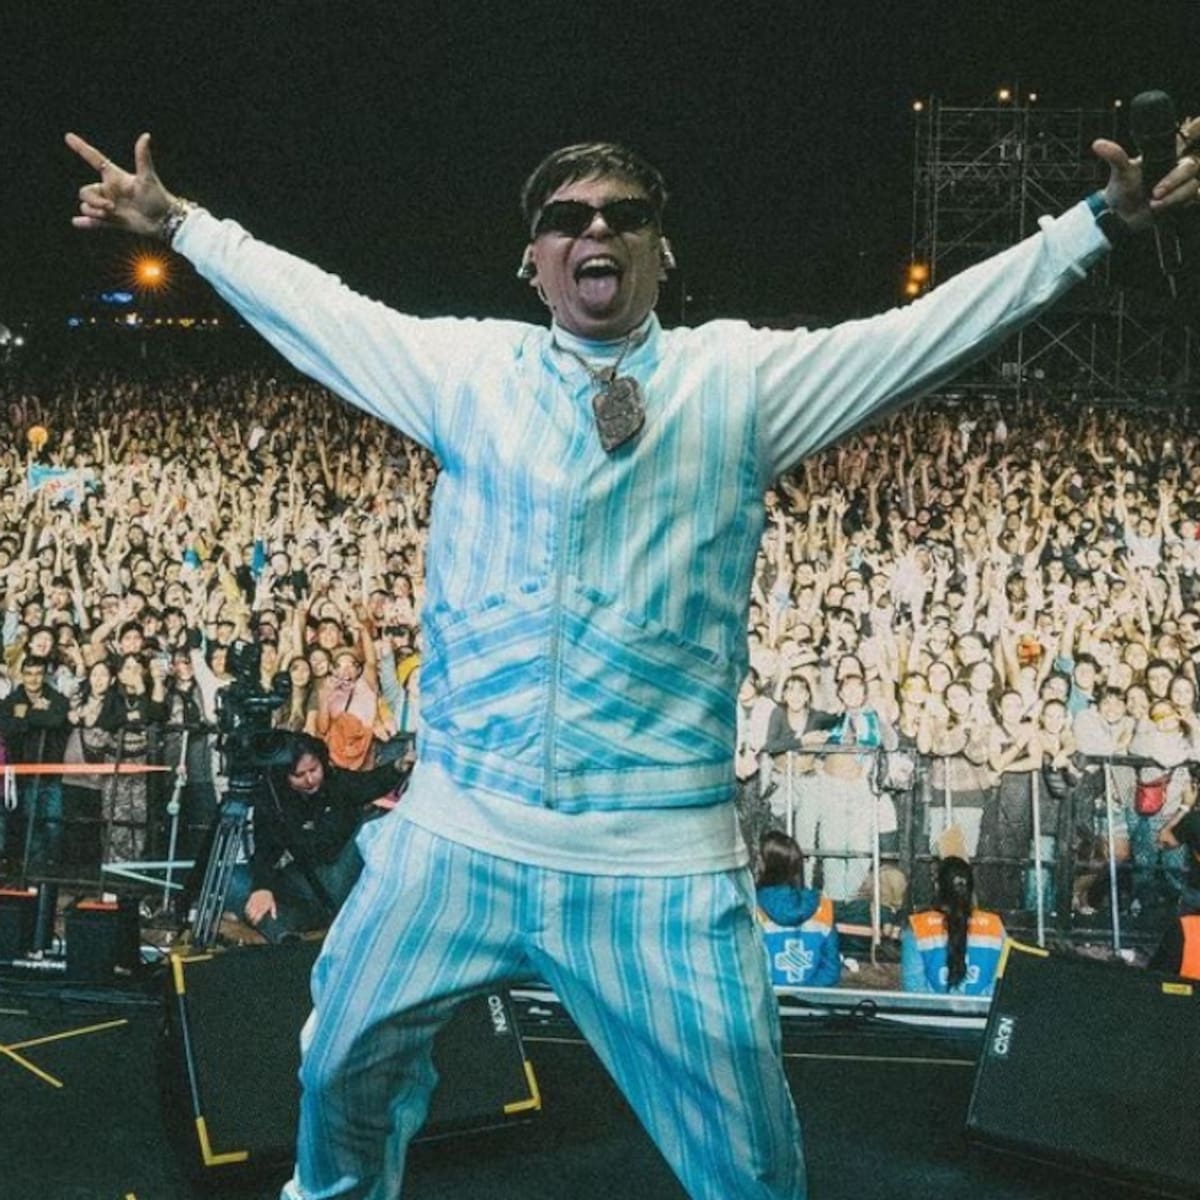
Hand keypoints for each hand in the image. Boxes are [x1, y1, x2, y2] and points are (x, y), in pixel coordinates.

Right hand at [65, 132, 175, 238]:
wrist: (165, 221)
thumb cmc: (158, 198)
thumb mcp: (148, 177)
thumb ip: (143, 157)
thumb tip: (146, 136)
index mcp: (115, 177)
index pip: (94, 159)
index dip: (81, 147)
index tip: (68, 136)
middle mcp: (109, 190)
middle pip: (85, 191)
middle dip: (93, 200)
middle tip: (110, 207)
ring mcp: (110, 206)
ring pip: (87, 206)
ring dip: (93, 212)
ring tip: (107, 215)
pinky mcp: (114, 221)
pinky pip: (94, 222)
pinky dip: (85, 222)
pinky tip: (76, 222)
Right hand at [244, 889, 277, 925]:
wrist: (265, 888)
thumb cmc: (269, 898)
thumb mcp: (273, 904)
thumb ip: (273, 911)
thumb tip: (274, 918)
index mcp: (264, 907)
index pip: (258, 917)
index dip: (255, 921)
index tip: (254, 924)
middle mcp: (258, 905)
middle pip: (252, 915)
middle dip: (251, 919)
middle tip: (250, 921)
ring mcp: (254, 902)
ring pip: (249, 911)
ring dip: (248, 915)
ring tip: (248, 918)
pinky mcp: (251, 899)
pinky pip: (247, 906)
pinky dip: (246, 910)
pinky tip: (247, 912)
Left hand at [1092, 116, 1199, 230]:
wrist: (1121, 217)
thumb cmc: (1123, 190)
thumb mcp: (1120, 172)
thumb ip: (1115, 156)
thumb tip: (1097, 144)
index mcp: (1165, 154)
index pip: (1187, 136)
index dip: (1197, 127)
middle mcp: (1176, 166)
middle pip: (1191, 165)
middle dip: (1174, 179)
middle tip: (1154, 192)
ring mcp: (1181, 183)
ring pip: (1190, 184)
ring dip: (1172, 195)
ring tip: (1152, 203)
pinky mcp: (1183, 199)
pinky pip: (1191, 197)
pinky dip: (1175, 202)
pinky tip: (1160, 207)